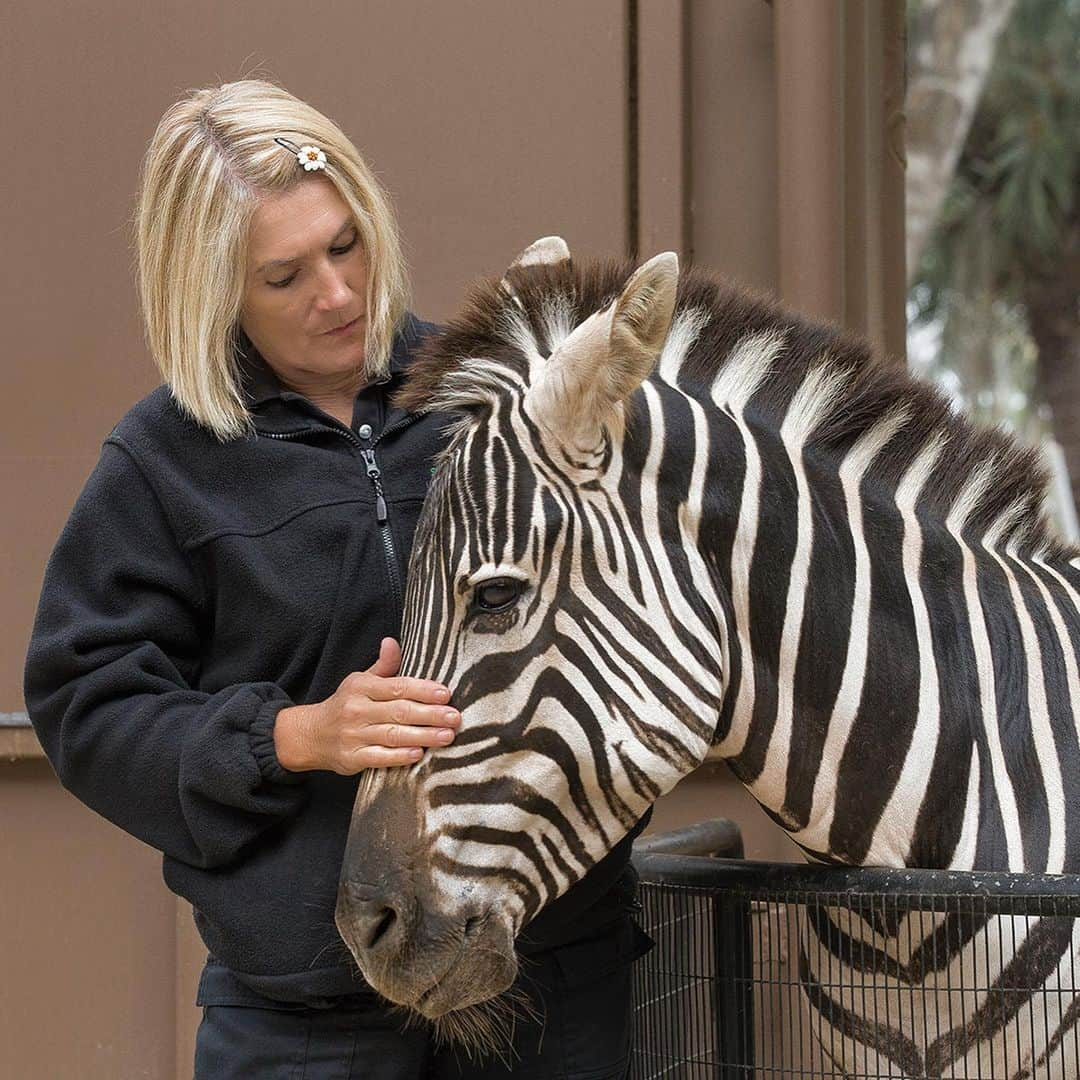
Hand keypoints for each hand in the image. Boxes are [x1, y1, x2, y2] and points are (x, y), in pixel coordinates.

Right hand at [272, 638, 457, 773]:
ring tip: (447, 736)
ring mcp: (353, 735)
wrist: (311, 734)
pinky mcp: (351, 758)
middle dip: (430, 714)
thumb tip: (392, 642)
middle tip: (455, 717)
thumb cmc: (346, 705)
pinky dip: (399, 756)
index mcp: (362, 687)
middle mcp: (357, 710)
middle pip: (399, 711)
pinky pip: (379, 757)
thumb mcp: (360, 680)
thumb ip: (383, 666)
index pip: (397, 686)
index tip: (445, 694)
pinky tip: (418, 754)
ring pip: (393, 735)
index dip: (423, 690)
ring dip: (423, 736)